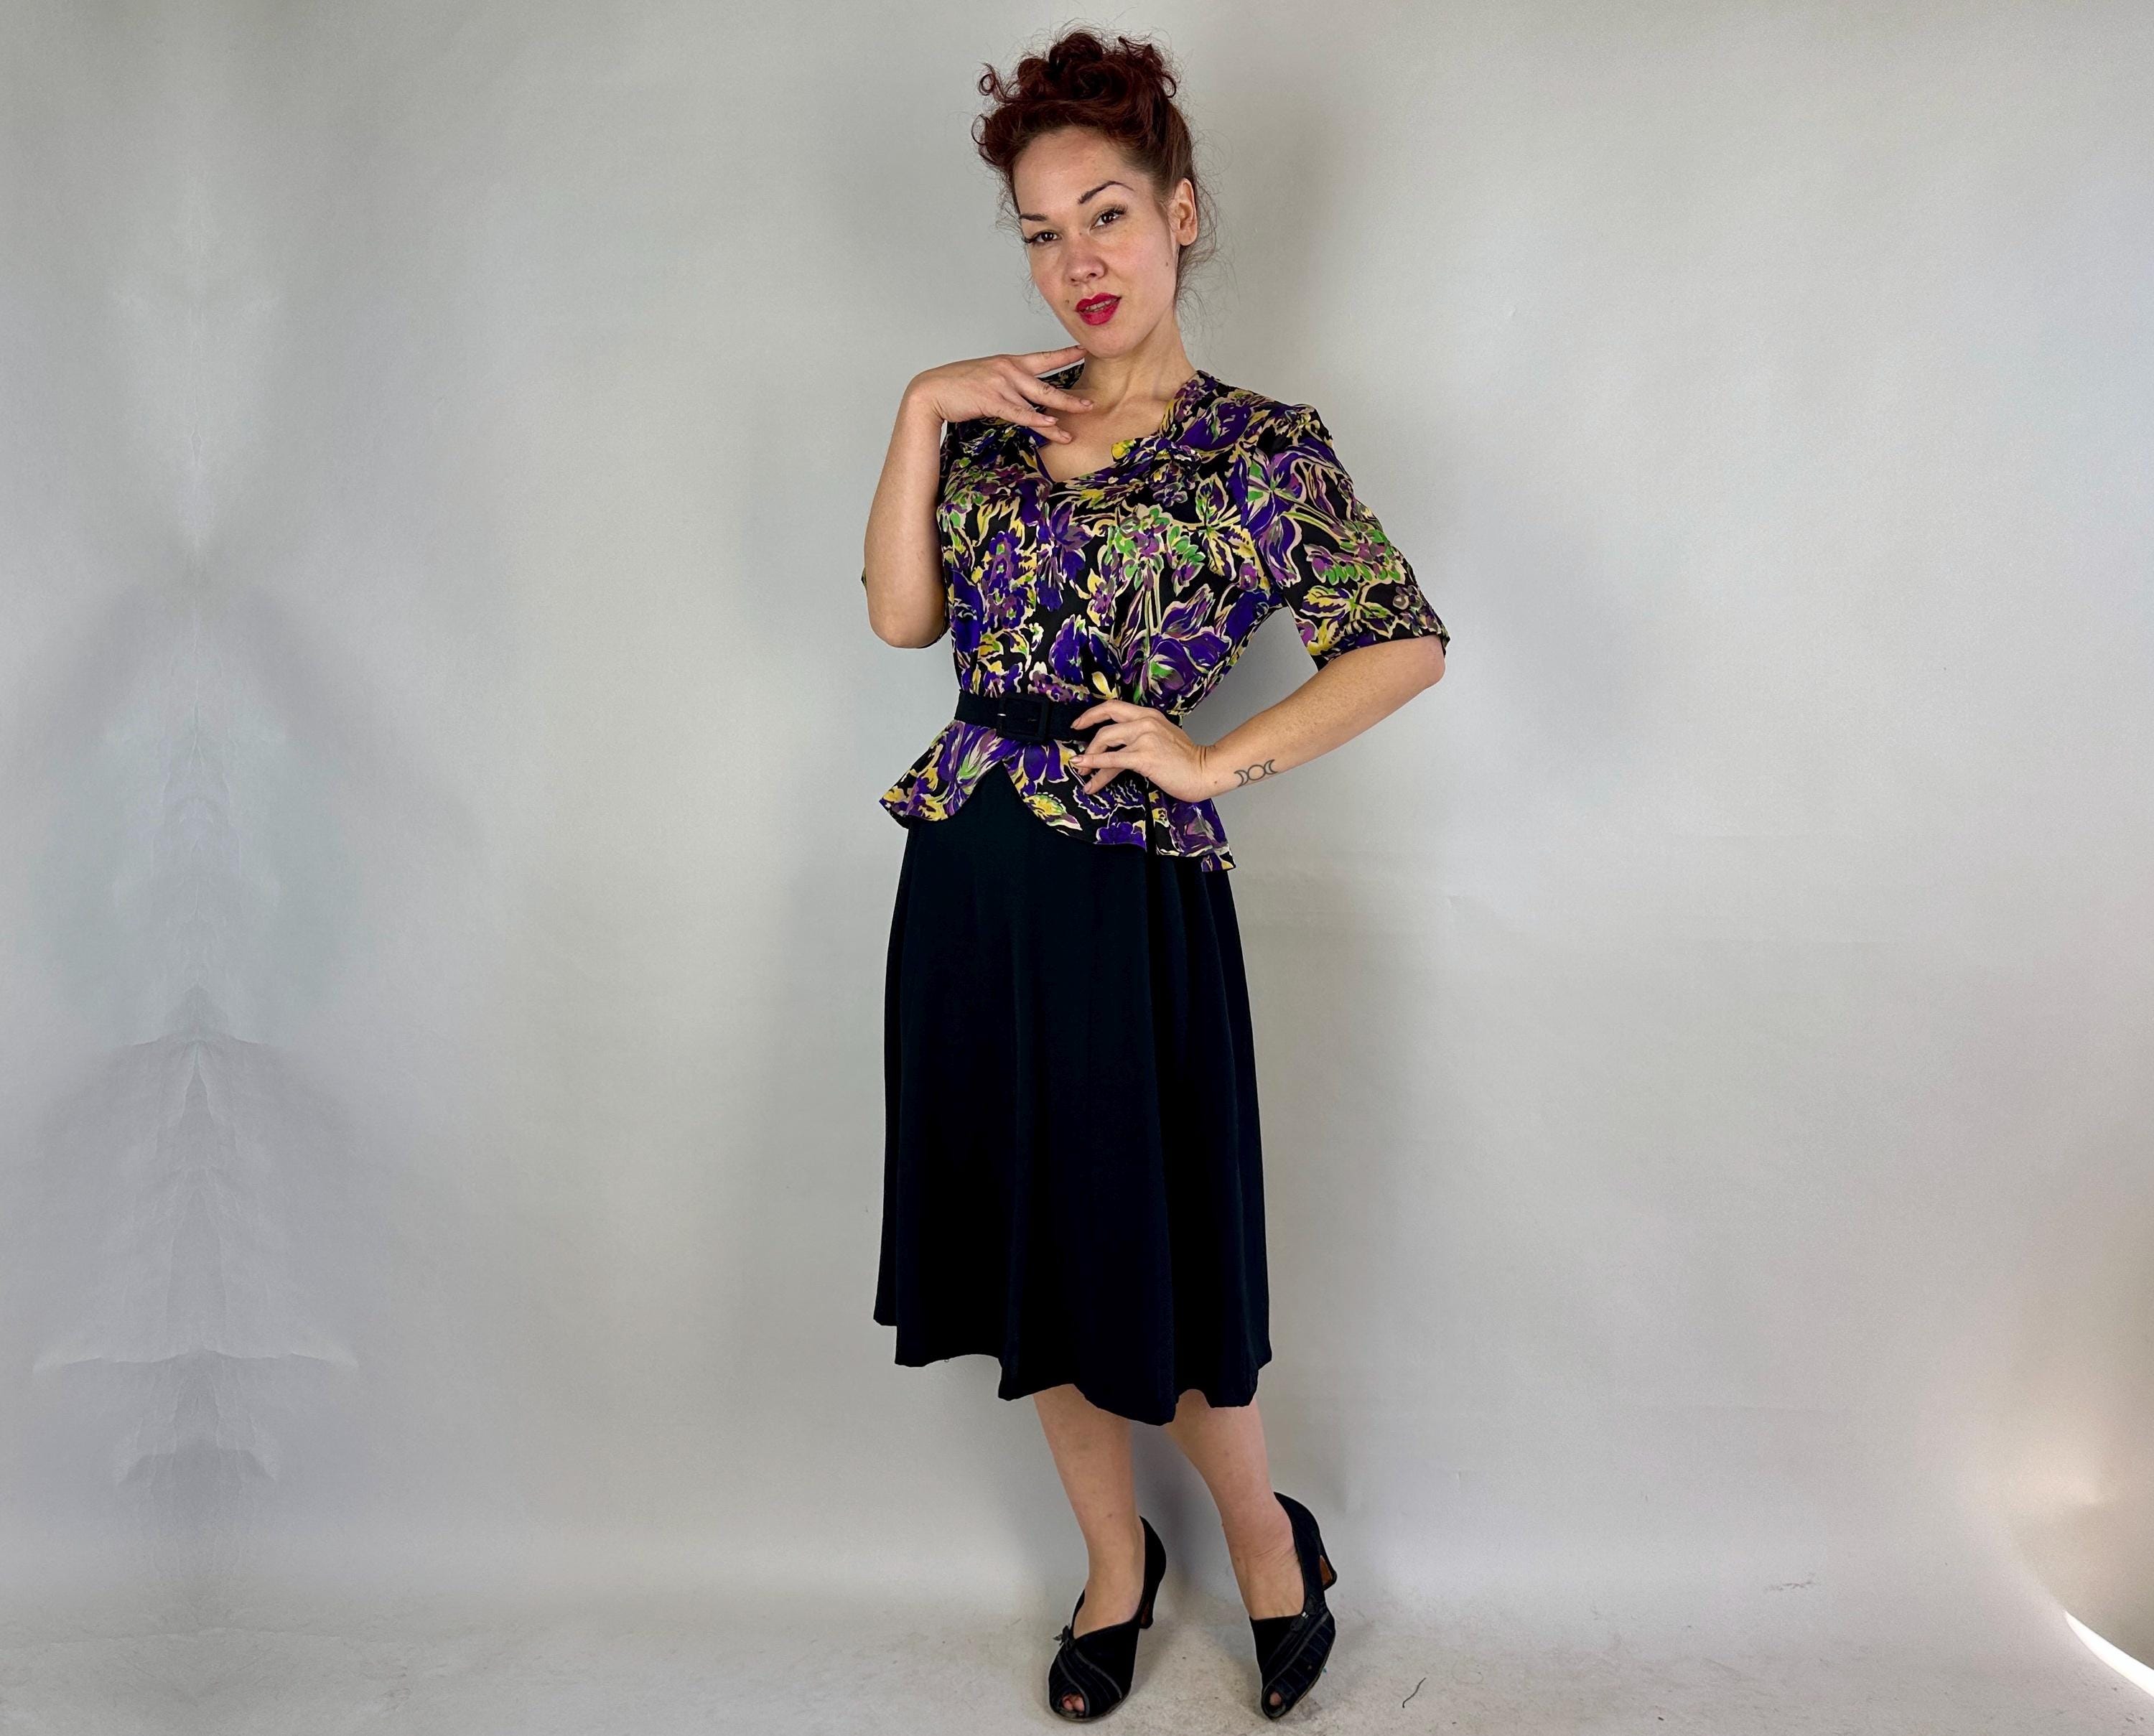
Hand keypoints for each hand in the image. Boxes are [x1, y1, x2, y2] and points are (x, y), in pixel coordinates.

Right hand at [907, 347, 1093, 442]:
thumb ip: (1007, 383)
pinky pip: (1019, 413)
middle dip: (1070, 397)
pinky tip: (1050, 426)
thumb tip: (1021, 394)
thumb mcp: (987, 377)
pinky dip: (1035, 421)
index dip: (1066, 354)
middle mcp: (1009, 370)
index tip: (1085, 351)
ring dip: (1057, 418)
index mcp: (1009, 362)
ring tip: (1073, 430)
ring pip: (1036, 402)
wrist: (931, 390)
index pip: (1044, 358)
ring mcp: (1001, 384)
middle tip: (1091, 404)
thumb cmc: (957, 385)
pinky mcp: (992, 400)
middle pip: (1047, 385)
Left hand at [1069, 699, 1216, 801]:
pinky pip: (1112, 759)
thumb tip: (1120, 747)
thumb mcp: (1163, 738)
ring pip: (1106, 741)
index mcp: (1150, 715)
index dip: (1093, 714)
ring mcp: (1144, 738)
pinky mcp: (1144, 757)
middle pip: (1106, 722)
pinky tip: (1086, 768)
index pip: (1114, 707)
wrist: (1205, 771)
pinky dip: (1095, 763)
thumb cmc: (1187, 759)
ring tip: (1082, 770)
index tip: (1080, 723)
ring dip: (1089, 756)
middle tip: (1078, 751)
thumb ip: (1143, 736)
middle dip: (1086, 735)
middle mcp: (1145, 722)